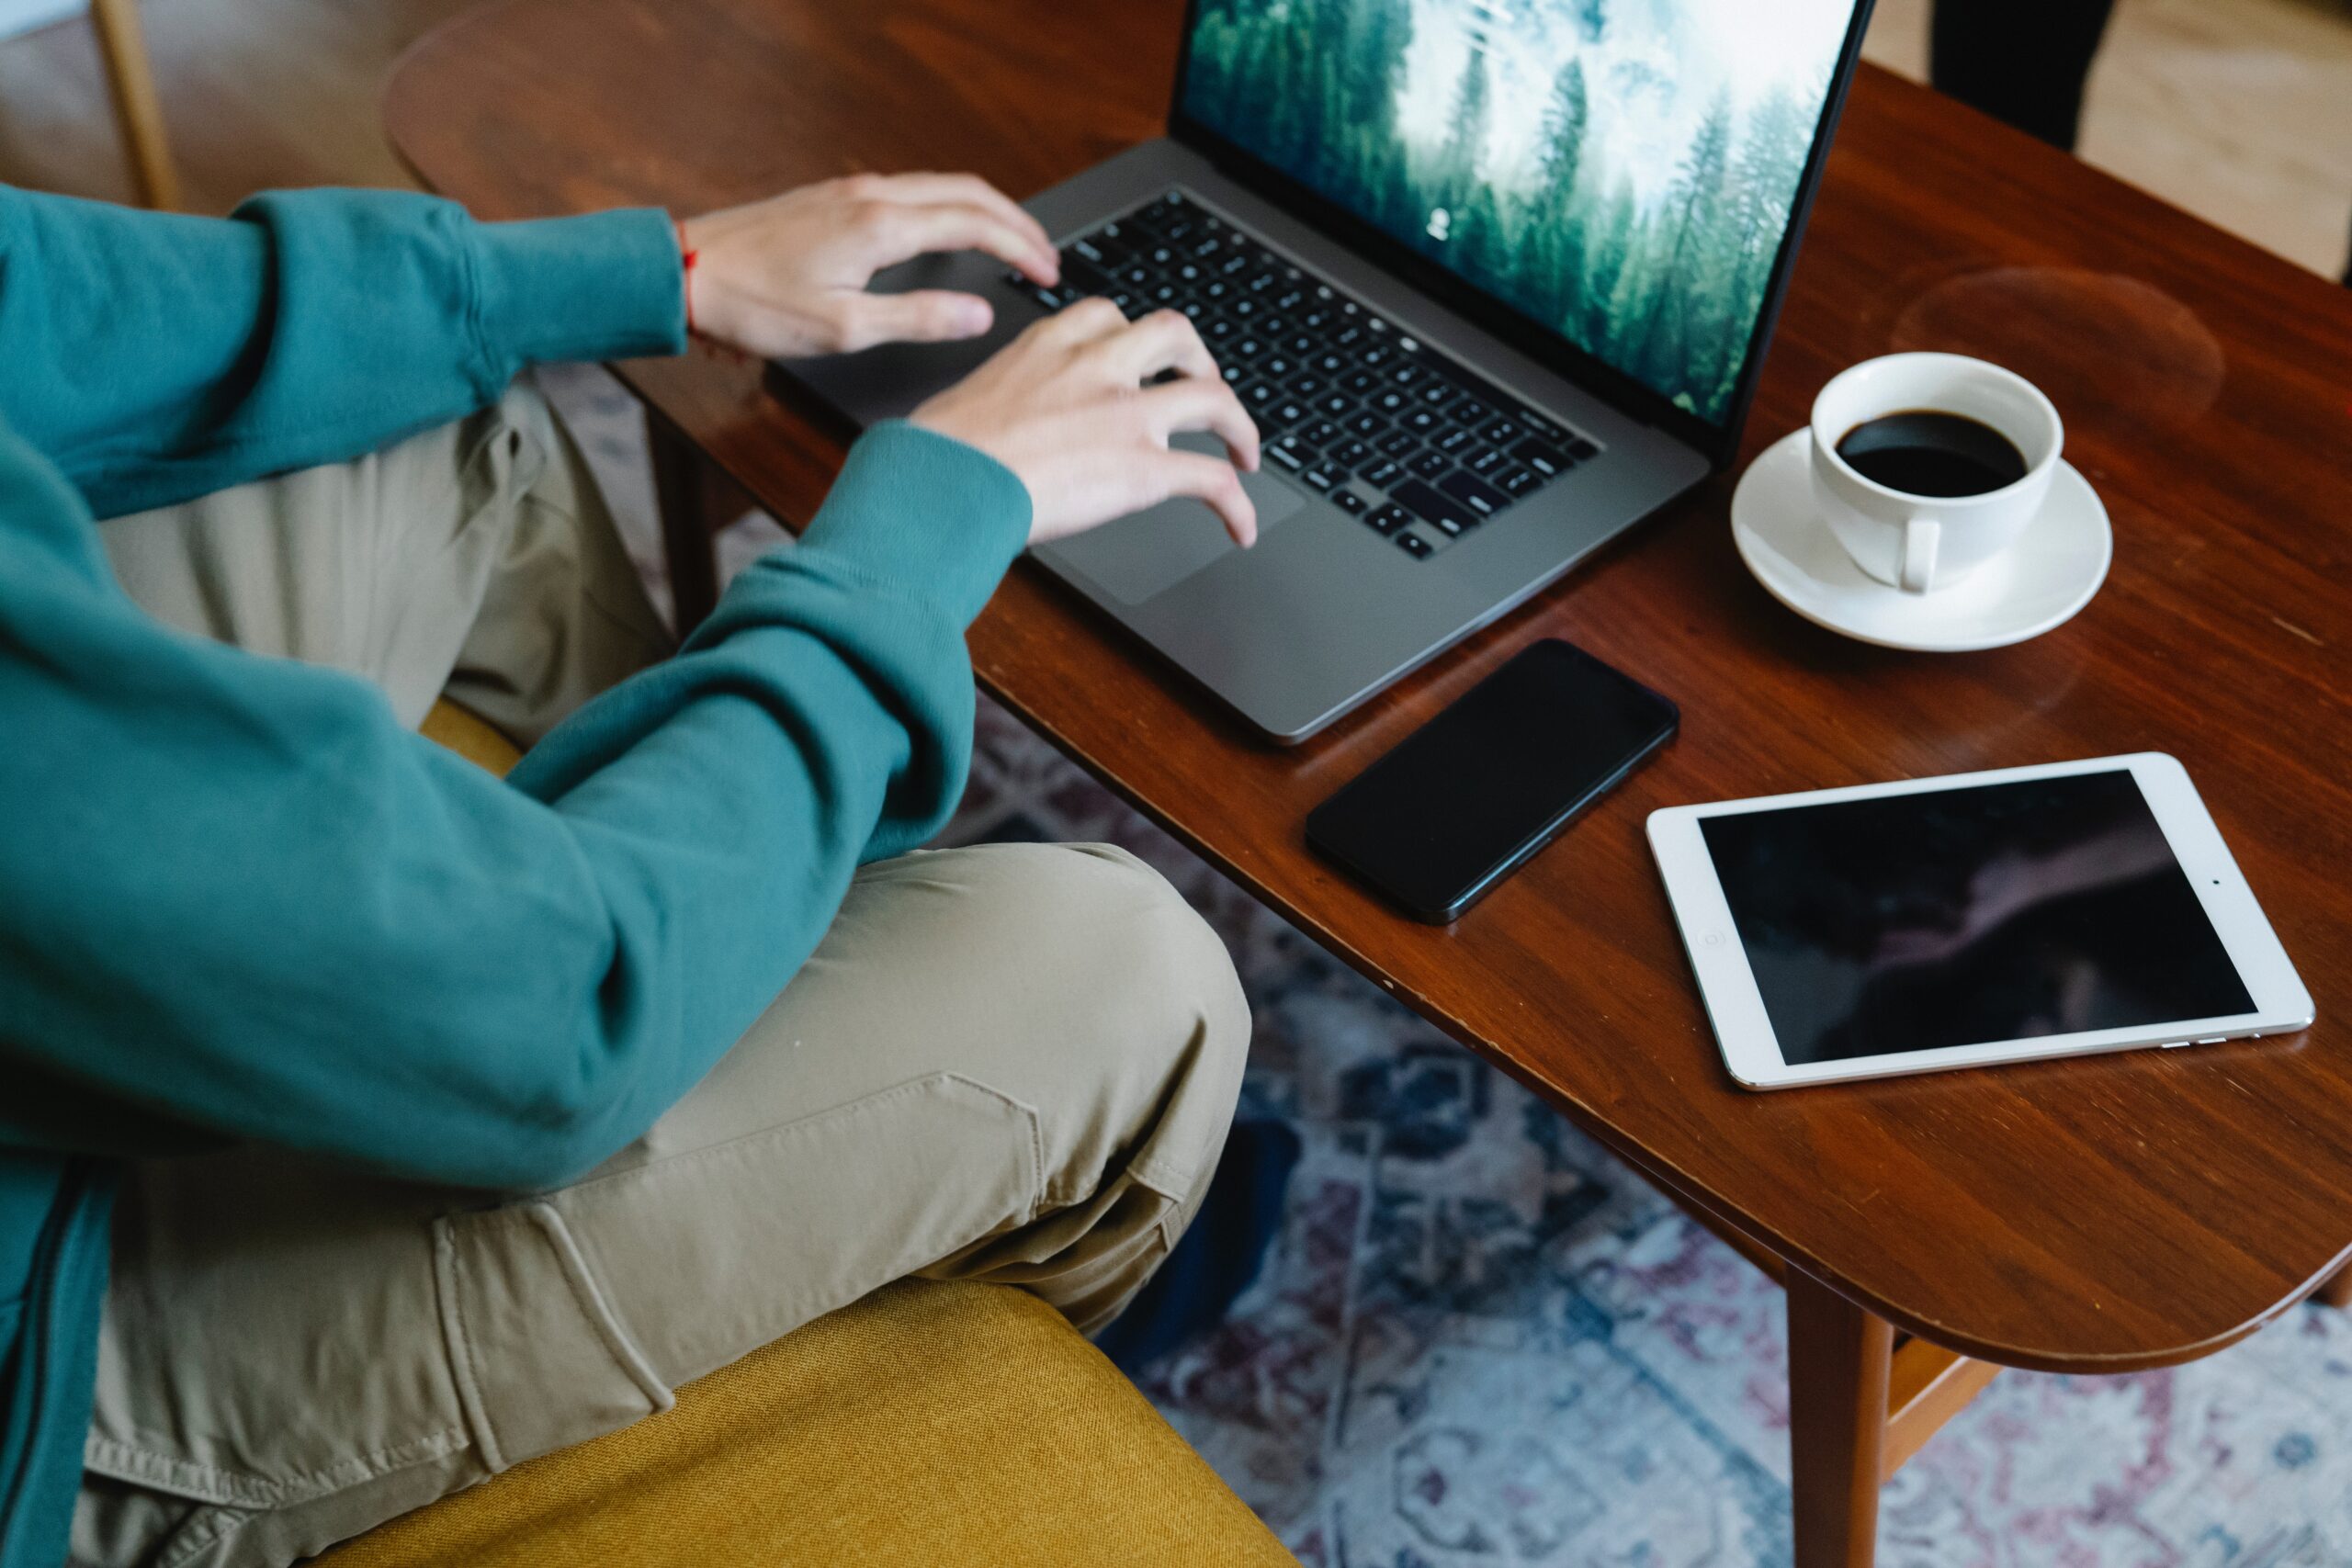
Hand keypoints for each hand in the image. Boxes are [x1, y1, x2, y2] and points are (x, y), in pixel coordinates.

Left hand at [679, 173, 1058, 358]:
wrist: (687, 274)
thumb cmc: (755, 306)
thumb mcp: (844, 329)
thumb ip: (919, 319)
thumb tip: (977, 314)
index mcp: (882, 226)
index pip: (976, 225)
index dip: (1022, 248)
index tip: (1049, 273)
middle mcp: (872, 196)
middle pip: (968, 192)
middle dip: (1016, 222)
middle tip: (1047, 255)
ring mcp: (852, 191)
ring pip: (941, 185)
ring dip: (985, 210)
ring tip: (1012, 241)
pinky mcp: (834, 198)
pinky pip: (912, 190)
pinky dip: (950, 206)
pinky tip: (952, 231)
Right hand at [911, 299, 1262, 547]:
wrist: (940, 484)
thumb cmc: (937, 456)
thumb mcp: (970, 399)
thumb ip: (1005, 399)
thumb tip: (999, 433)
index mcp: (1049, 345)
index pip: (1108, 317)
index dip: (1132, 337)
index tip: (1138, 357)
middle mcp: (1096, 367)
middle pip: (1176, 333)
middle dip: (1201, 359)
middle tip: (1204, 386)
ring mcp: (1126, 414)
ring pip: (1214, 398)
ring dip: (1239, 425)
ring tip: (1244, 452)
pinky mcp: (1143, 469)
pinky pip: (1212, 481)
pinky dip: (1237, 505)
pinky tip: (1240, 527)